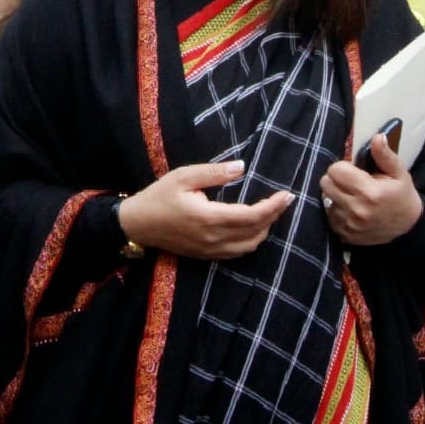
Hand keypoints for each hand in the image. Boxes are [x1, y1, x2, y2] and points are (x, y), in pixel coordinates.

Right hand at [118, 161, 294, 259]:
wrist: (137, 224)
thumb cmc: (158, 196)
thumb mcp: (183, 176)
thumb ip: (214, 173)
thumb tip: (242, 167)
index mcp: (209, 218)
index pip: (252, 216)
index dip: (273, 207)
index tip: (287, 195)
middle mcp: (213, 238)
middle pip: (256, 232)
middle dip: (274, 216)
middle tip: (284, 200)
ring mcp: (210, 250)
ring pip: (249, 246)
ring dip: (264, 229)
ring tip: (270, 212)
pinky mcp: (206, 255)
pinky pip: (237, 252)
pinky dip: (251, 240)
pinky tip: (253, 228)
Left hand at [319, 133, 423, 245]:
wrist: (409, 227)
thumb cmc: (402, 196)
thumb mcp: (398, 173)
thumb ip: (384, 155)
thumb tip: (377, 137)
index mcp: (370, 192)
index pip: (335, 171)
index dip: (343, 167)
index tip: (353, 171)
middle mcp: (357, 210)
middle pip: (325, 184)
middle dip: (336, 179)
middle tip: (350, 182)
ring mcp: (349, 225)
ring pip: (325, 199)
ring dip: (335, 195)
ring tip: (352, 196)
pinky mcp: (344, 235)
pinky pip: (328, 215)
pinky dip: (336, 210)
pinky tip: (350, 209)